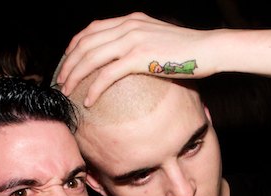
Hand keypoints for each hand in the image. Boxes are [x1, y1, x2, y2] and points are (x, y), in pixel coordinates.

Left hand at [57, 12, 214, 105]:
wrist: (210, 49)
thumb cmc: (189, 50)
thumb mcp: (159, 39)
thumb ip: (141, 43)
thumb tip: (130, 60)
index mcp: (131, 20)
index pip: (92, 29)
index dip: (74, 46)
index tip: (67, 63)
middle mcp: (128, 26)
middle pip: (86, 43)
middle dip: (68, 63)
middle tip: (60, 82)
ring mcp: (133, 40)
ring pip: (91, 57)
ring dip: (75, 76)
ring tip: (66, 91)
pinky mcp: (140, 57)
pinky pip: (108, 74)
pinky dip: (94, 88)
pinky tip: (88, 100)